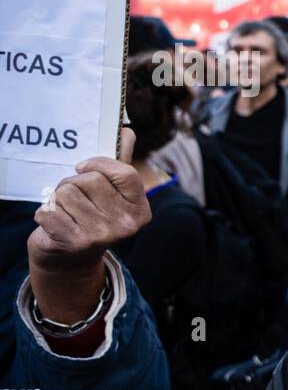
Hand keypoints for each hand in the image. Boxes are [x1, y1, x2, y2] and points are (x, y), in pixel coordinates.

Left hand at [27, 128, 150, 322]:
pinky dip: (45, 213)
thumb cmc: (92, 215)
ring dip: (57, 198)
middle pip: (89, 180)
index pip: (124, 172)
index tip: (83, 167)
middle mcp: (127, 224)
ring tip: (65, 210)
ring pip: (67, 192)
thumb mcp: (111, 192)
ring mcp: (102, 235)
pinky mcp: (75, 242)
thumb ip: (118, 163)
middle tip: (74, 198)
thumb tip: (127, 130)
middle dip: (74, 183)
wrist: (72, 258)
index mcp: (141, 210)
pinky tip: (54, 223)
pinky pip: (49, 210)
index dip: (99, 164)